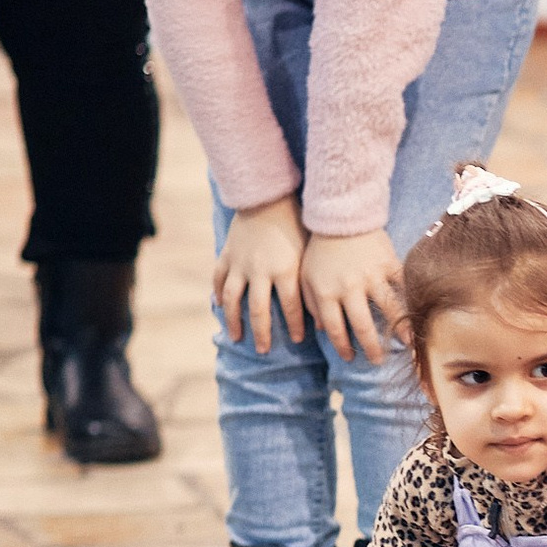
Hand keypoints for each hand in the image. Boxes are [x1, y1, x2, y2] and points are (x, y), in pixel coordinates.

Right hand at [215, 198, 307, 354]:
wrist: (268, 196)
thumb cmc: (297, 224)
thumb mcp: (310, 253)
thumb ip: (313, 283)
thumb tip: (327, 315)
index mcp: (284, 270)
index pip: (291, 307)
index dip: (295, 325)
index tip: (299, 340)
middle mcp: (259, 270)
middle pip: (258, 310)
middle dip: (262, 333)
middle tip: (263, 350)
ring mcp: (239, 264)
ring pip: (233, 299)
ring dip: (234, 320)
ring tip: (237, 337)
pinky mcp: (226, 255)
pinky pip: (219, 279)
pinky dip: (219, 294)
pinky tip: (221, 307)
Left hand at [300, 228, 402, 364]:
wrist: (339, 215)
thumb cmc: (320, 249)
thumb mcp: (306, 277)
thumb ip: (311, 304)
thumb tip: (322, 331)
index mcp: (326, 292)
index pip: (336, 328)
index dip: (344, 347)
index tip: (350, 358)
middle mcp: (350, 288)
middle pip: (363, 325)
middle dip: (372, 347)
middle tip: (378, 361)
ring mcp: (372, 275)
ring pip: (389, 309)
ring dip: (400, 329)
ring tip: (408, 345)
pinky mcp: (389, 264)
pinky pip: (403, 287)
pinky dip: (411, 302)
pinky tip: (417, 315)